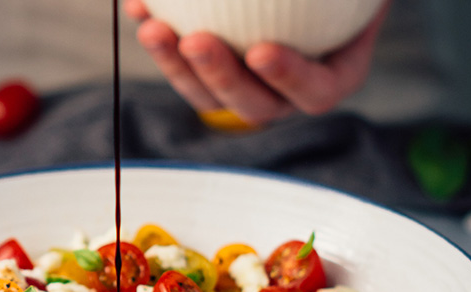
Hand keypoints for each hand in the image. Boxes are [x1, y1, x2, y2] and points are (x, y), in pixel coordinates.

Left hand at [124, 0, 389, 126]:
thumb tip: (331, 8)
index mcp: (331, 76)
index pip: (316, 92)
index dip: (289, 79)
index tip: (262, 51)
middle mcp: (285, 91)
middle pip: (253, 103)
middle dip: (221, 78)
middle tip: (196, 42)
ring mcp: (245, 85)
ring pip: (207, 92)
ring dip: (176, 65)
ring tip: (153, 28)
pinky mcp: (209, 72)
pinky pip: (181, 65)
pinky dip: (160, 40)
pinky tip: (139, 8)